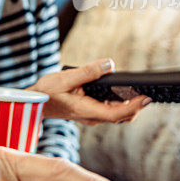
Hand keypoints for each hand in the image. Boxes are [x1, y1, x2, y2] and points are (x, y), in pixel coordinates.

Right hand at [30, 59, 150, 124]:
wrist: (33, 103)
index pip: (116, 114)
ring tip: (135, 90)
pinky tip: (120, 92)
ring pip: (116, 115)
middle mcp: (91, 117)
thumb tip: (109, 64)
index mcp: (86, 110)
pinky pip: (108, 111)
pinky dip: (118, 103)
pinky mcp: (88, 112)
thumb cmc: (46, 92)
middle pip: (120, 116)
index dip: (134, 107)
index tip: (146, 98)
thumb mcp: (66, 78)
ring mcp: (90, 116)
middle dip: (135, 106)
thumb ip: (89, 72)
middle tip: (146, 92)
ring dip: (127, 104)